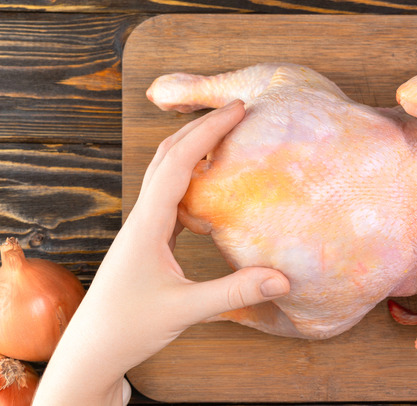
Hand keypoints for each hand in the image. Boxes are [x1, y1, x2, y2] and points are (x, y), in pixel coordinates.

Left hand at [34, 100, 289, 405]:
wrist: (92, 349)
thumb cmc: (129, 327)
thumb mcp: (185, 310)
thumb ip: (235, 292)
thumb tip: (283, 278)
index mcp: (147, 224)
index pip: (178, 163)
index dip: (207, 132)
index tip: (237, 109)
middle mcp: (142, 217)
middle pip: (167, 156)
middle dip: (199, 127)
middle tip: (236, 110)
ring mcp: (143, 227)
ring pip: (165, 172)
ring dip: (193, 147)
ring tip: (226, 135)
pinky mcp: (148, 239)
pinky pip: (170, 195)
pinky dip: (191, 176)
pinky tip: (211, 183)